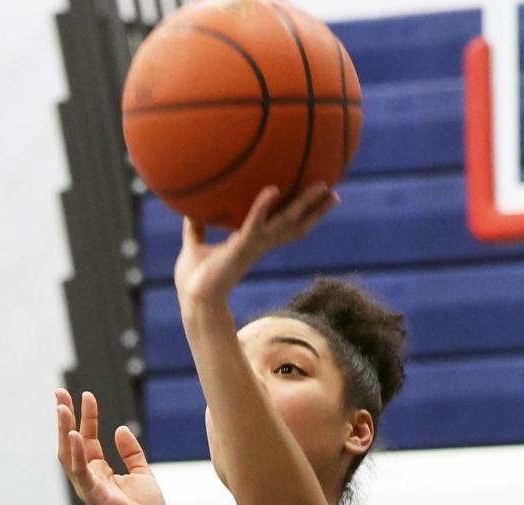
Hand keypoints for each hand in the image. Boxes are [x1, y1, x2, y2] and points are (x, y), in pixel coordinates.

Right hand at [56, 389, 165, 504]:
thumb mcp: (141, 473)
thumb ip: (131, 452)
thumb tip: (120, 428)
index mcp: (99, 471)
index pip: (88, 437)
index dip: (87, 416)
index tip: (87, 395)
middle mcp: (89, 477)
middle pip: (72, 442)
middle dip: (65, 418)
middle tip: (59, 392)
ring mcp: (88, 486)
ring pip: (69, 454)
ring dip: (64, 430)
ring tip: (62, 407)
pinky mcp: (94, 495)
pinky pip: (80, 472)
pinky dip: (76, 454)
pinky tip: (75, 434)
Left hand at [174, 182, 337, 311]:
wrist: (193, 298)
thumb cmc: (194, 278)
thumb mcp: (195, 245)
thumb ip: (196, 226)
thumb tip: (188, 208)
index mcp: (253, 243)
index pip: (285, 227)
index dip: (303, 216)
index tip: (319, 202)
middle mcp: (259, 245)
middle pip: (296, 226)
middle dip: (316, 212)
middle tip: (335, 194)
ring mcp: (253, 247)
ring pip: (286, 223)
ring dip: (304, 205)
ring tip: (322, 187)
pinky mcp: (240, 249)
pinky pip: (254, 225)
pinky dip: (262, 208)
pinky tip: (272, 190)